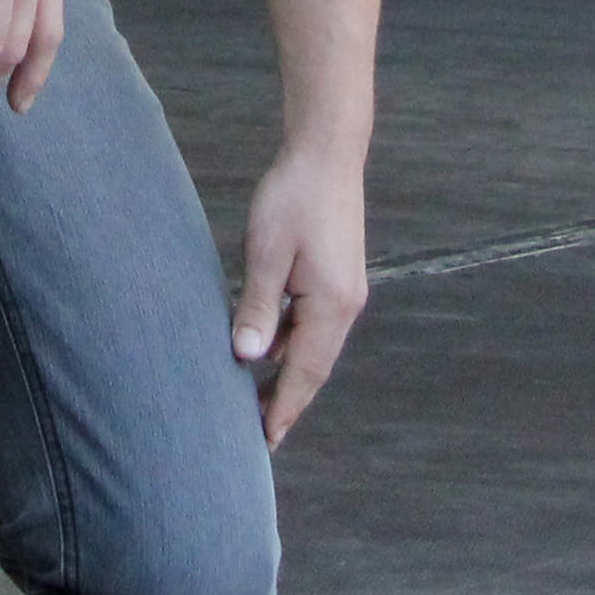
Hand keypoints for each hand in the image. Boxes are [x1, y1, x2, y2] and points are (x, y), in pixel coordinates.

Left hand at [234, 144, 368, 444]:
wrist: (326, 152)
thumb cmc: (293, 196)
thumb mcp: (266, 253)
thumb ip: (258, 307)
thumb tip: (248, 359)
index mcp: (331, 304)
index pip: (304, 372)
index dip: (284, 408)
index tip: (265, 442)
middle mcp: (346, 305)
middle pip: (314, 367)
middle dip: (288, 401)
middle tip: (260, 436)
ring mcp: (345, 291)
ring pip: (314, 347)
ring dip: (290, 375)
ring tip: (258, 401)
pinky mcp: (338, 278)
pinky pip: (314, 325)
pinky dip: (293, 346)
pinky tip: (268, 351)